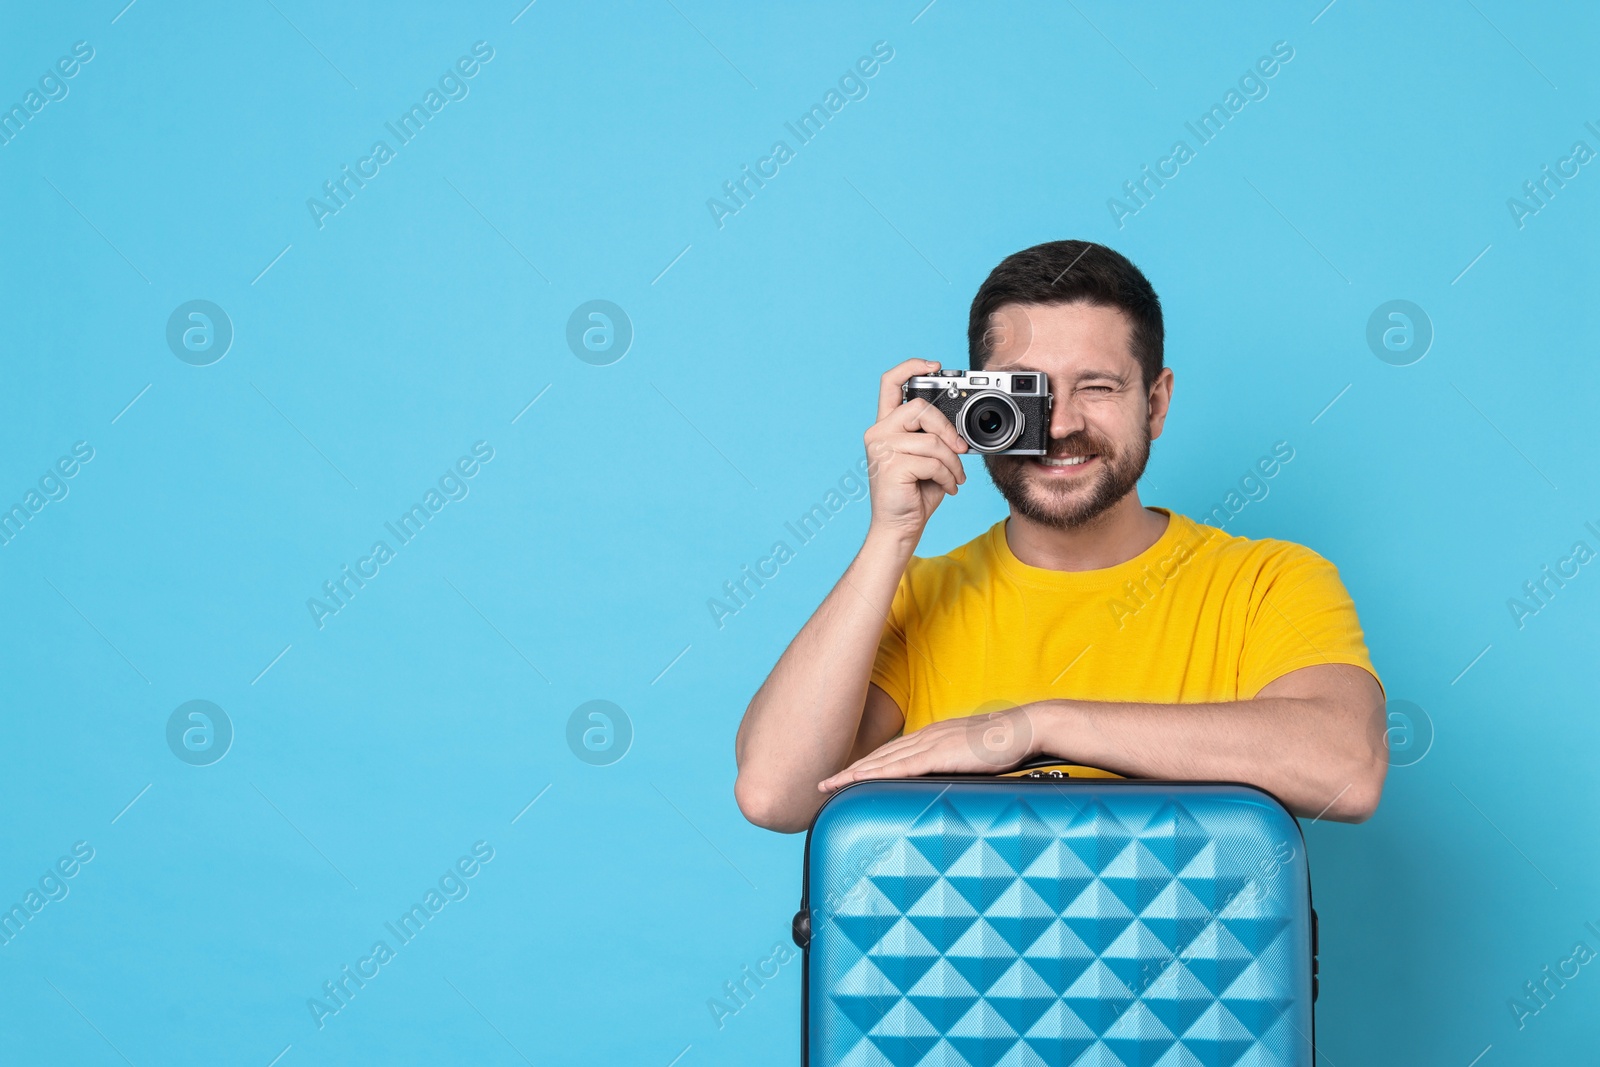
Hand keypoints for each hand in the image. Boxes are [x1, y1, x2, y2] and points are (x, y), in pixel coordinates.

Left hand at [817, 706, 1035, 791]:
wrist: (1024, 729)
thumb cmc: (1004, 745)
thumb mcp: (971, 756)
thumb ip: (953, 766)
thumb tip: (943, 781)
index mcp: (932, 736)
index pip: (890, 752)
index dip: (865, 765)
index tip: (844, 776)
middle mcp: (925, 736)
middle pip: (878, 756)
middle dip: (848, 770)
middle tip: (822, 783)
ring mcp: (931, 743)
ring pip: (883, 760)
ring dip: (854, 773)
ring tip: (830, 785)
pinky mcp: (940, 753)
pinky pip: (902, 765)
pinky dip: (878, 773)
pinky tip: (861, 780)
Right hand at [864, 359, 967, 543]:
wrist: (900, 527)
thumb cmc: (914, 493)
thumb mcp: (928, 457)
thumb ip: (933, 436)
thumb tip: (959, 430)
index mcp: (886, 426)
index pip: (890, 383)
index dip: (911, 367)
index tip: (936, 365)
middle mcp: (878, 433)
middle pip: (919, 408)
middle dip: (947, 429)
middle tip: (960, 449)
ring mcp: (881, 449)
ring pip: (931, 440)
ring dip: (953, 462)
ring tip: (955, 478)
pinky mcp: (890, 466)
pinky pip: (932, 461)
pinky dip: (948, 476)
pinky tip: (948, 487)